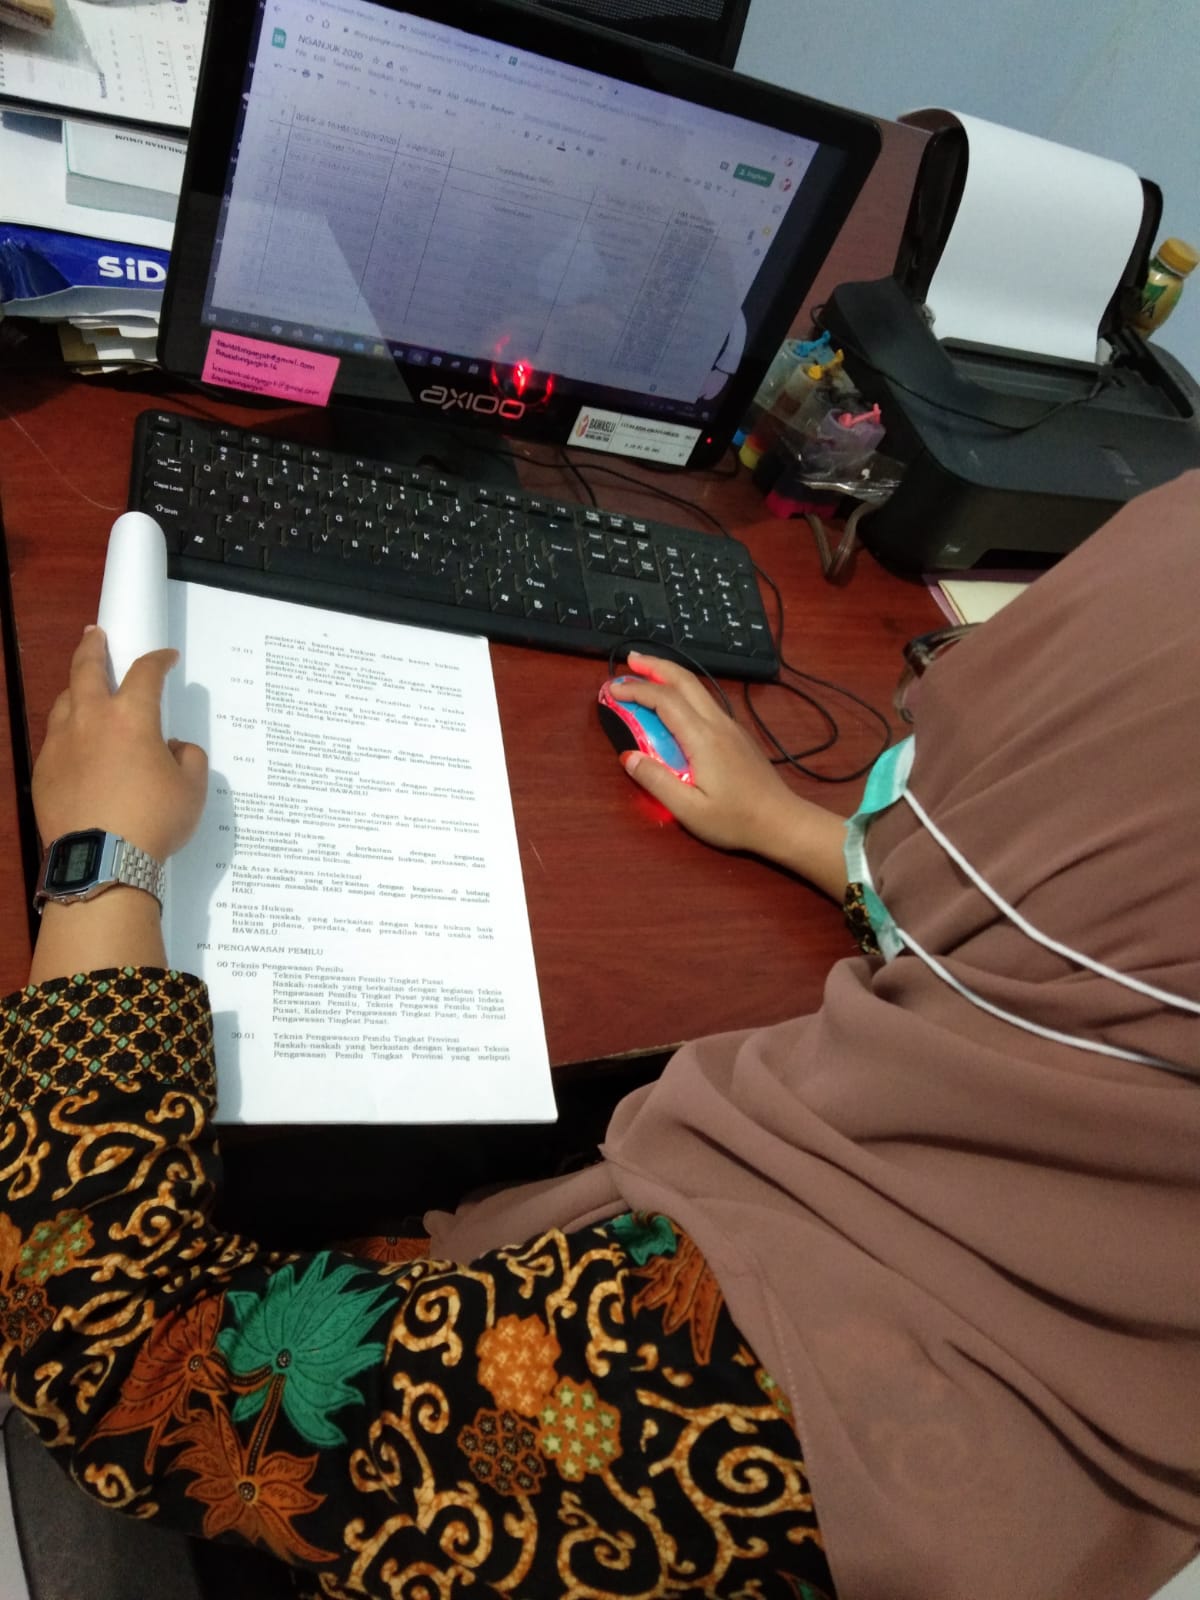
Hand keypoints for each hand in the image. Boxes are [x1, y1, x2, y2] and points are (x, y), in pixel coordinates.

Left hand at [33, 626, 207, 861]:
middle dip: (93, 648)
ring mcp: (61, 744)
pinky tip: (75, 744)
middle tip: (95, 635)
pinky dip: (68, 733)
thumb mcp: (192, 789)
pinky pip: (55, 740)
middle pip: (86, 669)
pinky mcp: (43, 771)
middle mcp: (91, 720)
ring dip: (75, 689)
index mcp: (132, 717)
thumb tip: (173, 747)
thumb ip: (189, 757)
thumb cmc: (154, 820)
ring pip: (64, 702)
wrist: (102, 860)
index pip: (146, 673)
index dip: (159, 660)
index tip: (167, 658)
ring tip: (82, 689)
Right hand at [610, 653, 846, 894]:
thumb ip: (656, 781)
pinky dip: (683, 691)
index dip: (636, 690)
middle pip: (685, 680)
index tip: (612, 690)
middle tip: (630, 659)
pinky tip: (674, 702)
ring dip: (670, 675)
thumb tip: (628, 757)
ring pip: (698, 688)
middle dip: (655, 665)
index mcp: (703, 738)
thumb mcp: (689, 810)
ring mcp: (730, 726)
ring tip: (647, 673)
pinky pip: (705, 702)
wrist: (781, 821)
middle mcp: (718, 724)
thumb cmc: (735, 819)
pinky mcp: (736, 734)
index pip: (664, 700)